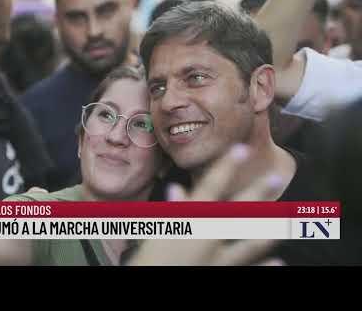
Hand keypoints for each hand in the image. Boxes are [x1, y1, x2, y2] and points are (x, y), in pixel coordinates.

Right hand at [130, 145, 284, 265]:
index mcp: (189, 221)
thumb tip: (176, 189)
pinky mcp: (222, 274)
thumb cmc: (149, 260)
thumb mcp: (157, 231)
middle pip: (238, 210)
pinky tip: (278, 260)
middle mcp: (207, 237)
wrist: (153, 281)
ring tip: (281, 220)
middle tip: (275, 176)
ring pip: (250, 242)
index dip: (227, 166)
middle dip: (257, 193)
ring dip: (267, 230)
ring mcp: (218, 259)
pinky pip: (247, 269)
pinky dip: (263, 265)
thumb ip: (172, 212)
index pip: (211, 187)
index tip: (241, 149)